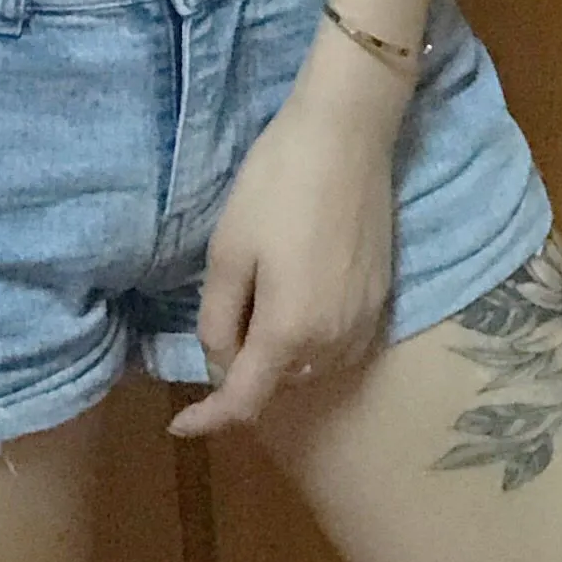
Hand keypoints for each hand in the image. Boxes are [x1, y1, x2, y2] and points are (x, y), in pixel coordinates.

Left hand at [166, 93, 397, 437]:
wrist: (346, 136)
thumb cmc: (276, 185)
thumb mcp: (228, 251)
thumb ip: (218, 320)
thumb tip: (220, 365)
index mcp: (289, 332)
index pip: (245, 401)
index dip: (210, 419)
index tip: (178, 426)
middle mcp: (334, 342)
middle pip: (278, 384)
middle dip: (243, 371)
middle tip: (220, 321)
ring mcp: (365, 322)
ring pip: (310, 369)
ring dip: (278, 357)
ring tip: (255, 308)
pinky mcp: (383, 298)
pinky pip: (339, 346)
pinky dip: (310, 343)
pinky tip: (296, 303)